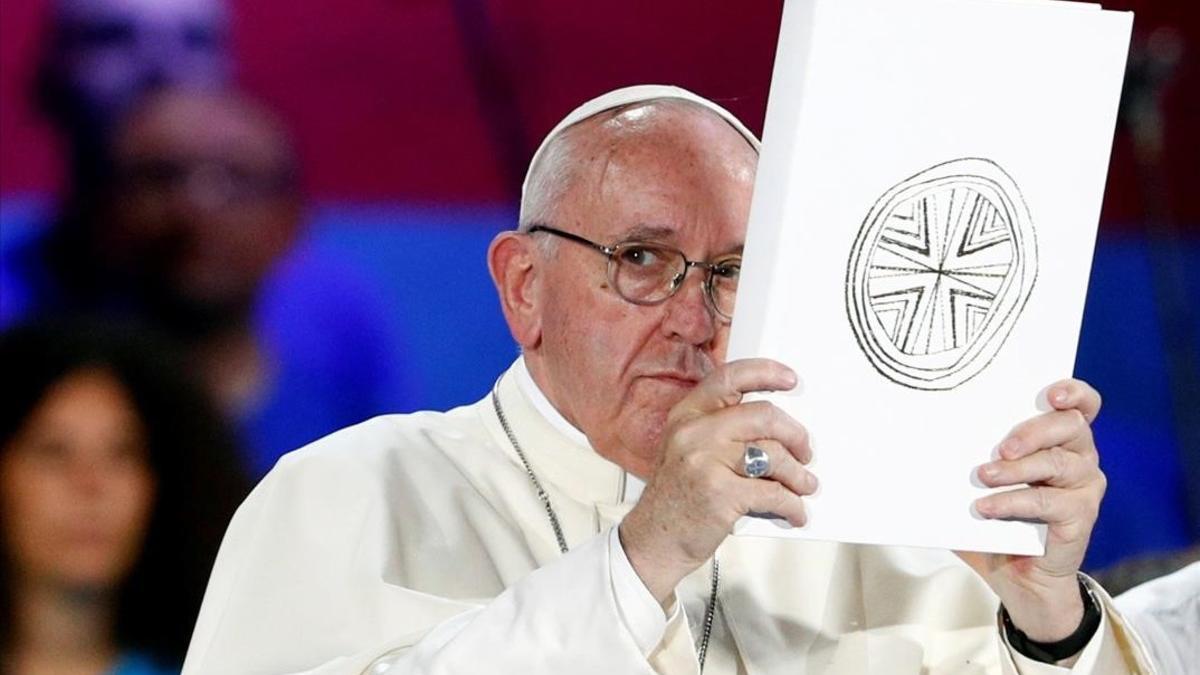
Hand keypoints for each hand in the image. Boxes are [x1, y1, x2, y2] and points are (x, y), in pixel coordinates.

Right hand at [619, 358, 817, 604]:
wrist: (654, 540)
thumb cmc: (676, 497)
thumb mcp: (686, 449)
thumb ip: (720, 429)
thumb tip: (775, 426)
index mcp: (687, 416)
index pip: (729, 378)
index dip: (765, 372)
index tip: (789, 380)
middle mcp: (694, 433)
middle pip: (764, 416)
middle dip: (795, 434)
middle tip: (804, 451)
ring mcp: (706, 463)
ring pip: (774, 456)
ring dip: (798, 475)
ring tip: (803, 485)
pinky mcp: (721, 495)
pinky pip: (774, 494)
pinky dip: (792, 505)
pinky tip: (794, 512)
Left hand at [957, 379, 1105, 643]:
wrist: (1018, 577)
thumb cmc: (997, 519)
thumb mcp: (979, 482)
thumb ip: (965, 457)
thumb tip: (918, 435)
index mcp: (1060, 439)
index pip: (1082, 404)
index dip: (1073, 392)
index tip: (1050, 394)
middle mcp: (1080, 457)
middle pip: (1070, 426)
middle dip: (1033, 431)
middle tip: (1000, 448)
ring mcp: (1084, 486)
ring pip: (1059, 463)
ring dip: (1018, 468)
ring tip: (983, 476)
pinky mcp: (1081, 516)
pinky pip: (1048, 502)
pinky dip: (1013, 502)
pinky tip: (986, 507)